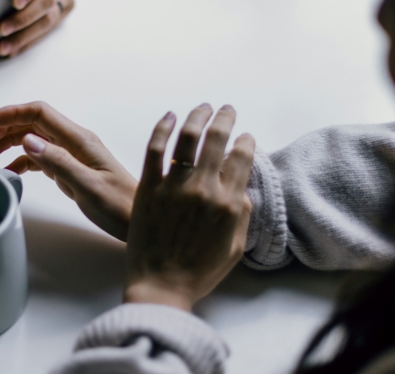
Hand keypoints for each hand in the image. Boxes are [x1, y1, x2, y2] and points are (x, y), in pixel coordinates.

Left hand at [0, 0, 84, 56]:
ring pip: (50, 20)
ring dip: (27, 37)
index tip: (14, 3)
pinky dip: (32, 41)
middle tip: (2, 29)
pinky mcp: (67, 8)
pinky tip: (16, 50)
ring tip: (5, 48)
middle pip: (47, 1)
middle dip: (24, 19)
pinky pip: (51, 28)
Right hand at [0, 102, 135, 240]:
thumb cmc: (119, 206)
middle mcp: (76, 142)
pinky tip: (11, 171)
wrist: (138, 221)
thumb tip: (28, 140)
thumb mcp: (88, 187)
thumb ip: (58, 163)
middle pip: (34, 123)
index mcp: (80, 140)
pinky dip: (23, 161)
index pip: (40, 114)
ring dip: (11, 142)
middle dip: (6, 127)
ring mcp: (73, 155)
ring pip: (35, 139)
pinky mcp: (72, 169)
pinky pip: (42, 157)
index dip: (10, 114)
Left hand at [124, 104, 254, 311]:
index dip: (246, 142)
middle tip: (226, 110)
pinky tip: (170, 116)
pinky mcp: (148, 187)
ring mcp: (174, 186)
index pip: (242, 158)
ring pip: (188, 137)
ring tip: (203, 107)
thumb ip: (242, 213)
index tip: (245, 137)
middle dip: (225, 118)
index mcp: (228, 203)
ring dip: (198, 116)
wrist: (161, 286)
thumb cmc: (199, 272)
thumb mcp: (235, 247)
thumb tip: (242, 186)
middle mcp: (204, 189)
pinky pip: (155, 148)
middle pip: (217, 139)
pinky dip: (163, 127)